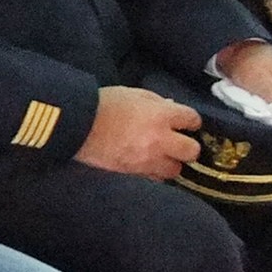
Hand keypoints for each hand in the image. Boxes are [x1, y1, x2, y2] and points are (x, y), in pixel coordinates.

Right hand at [73, 86, 201, 179]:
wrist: (78, 125)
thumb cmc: (104, 104)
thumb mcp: (133, 94)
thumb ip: (156, 101)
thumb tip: (171, 108)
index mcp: (162, 115)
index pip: (192, 120)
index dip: (191, 121)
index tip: (186, 122)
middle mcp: (161, 140)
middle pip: (192, 151)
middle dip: (188, 147)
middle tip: (179, 142)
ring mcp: (149, 160)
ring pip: (175, 170)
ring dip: (172, 163)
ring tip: (163, 156)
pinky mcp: (135, 173)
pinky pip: (155, 177)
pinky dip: (155, 172)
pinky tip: (148, 163)